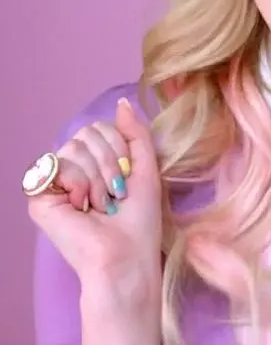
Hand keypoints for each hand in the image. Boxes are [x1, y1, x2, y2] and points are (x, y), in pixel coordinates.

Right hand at [26, 98, 161, 285]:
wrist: (126, 254)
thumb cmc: (140, 218)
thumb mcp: (146, 166)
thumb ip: (135, 133)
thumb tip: (122, 102)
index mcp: (96, 162)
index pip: (101, 127)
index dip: (119, 146)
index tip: (127, 176)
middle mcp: (73, 169)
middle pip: (87, 132)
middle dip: (110, 160)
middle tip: (115, 192)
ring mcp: (55, 183)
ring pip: (74, 146)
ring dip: (98, 176)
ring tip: (102, 202)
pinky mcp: (40, 197)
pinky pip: (59, 164)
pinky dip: (80, 182)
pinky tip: (83, 205)